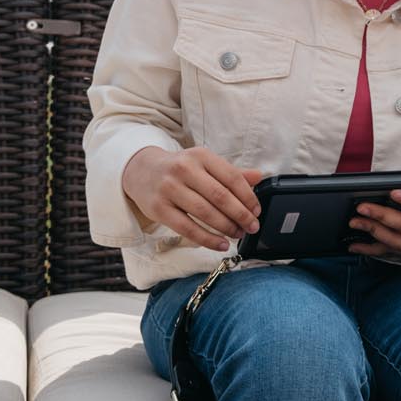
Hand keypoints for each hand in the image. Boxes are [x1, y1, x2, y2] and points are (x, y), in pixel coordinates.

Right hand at [122, 146, 263, 253]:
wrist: (141, 170)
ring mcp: (170, 189)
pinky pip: (187, 228)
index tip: (257, 211)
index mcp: (200, 156)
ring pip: (204, 213)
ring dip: (226, 227)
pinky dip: (207, 239)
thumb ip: (231, 172)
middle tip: (252, 227)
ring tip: (237, 235)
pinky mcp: (159, 208)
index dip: (248, 197)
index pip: (231, 177)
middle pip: (220, 196)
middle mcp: (184, 169)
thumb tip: (259, 176)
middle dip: (240, 215)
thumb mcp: (204, 164)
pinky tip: (220, 244)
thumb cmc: (179, 169)